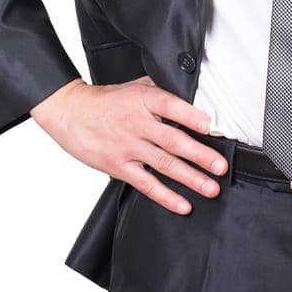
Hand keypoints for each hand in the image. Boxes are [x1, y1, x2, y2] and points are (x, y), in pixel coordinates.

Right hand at [30, 75, 227, 215]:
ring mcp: (127, 147)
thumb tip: (194, 93)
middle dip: (200, 155)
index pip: (169, 106)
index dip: (190, 116)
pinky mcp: (118, 167)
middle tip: (221, 167)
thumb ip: (163, 91)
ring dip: (190, 178)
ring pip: (163, 164)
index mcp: (143, 100)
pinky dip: (165, 196)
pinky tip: (182, 205)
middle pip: (172, 140)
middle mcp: (137, 124)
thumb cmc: (107, 101)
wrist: (70, 113)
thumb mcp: (135, 87)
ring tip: (211, 188)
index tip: (210, 126)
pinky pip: (145, 184)